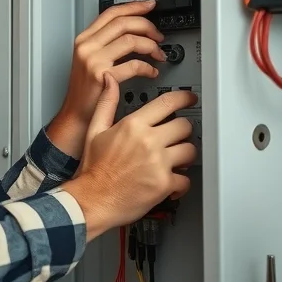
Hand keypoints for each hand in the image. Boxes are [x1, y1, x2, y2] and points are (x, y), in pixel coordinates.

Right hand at [46, 0, 166, 156]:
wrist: (76, 116)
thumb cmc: (86, 91)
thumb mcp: (90, 60)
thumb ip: (105, 43)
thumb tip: (132, 31)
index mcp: (84, 39)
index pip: (111, 13)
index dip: (134, 6)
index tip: (150, 5)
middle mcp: (87, 46)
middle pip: (123, 22)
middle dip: (147, 25)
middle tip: (159, 34)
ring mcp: (94, 60)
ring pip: (130, 39)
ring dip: (151, 45)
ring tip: (159, 54)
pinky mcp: (103, 76)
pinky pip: (134, 64)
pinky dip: (148, 67)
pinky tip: (152, 72)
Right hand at [62, 73, 196, 239]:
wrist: (92, 200)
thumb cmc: (93, 169)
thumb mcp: (95, 131)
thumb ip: (106, 103)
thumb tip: (109, 82)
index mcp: (133, 126)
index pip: (167, 103)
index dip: (184, 98)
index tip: (190, 99)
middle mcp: (148, 142)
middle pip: (184, 126)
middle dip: (182, 131)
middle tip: (177, 137)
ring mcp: (158, 163)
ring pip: (190, 151)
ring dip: (185, 156)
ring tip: (175, 160)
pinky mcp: (164, 184)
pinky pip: (186, 179)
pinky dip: (181, 183)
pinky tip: (172, 183)